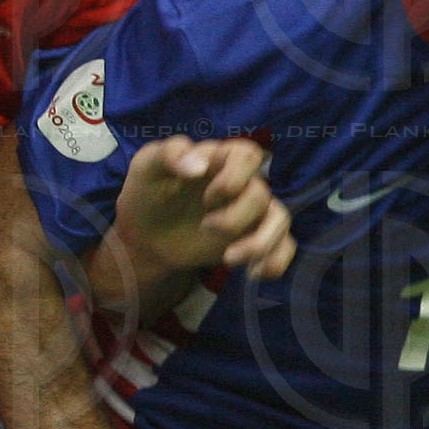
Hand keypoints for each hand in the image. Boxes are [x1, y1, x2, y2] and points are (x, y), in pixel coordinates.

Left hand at [114, 137, 294, 281]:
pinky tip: (252, 274)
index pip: (248, 154)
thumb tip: (198, 166)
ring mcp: (250, 213)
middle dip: (236, 217)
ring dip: (260, 243)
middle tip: (206, 227)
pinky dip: (275, 261)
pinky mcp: (252, 239)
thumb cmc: (148, 192)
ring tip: (229, 260)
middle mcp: (242, 184)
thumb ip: (169, 154)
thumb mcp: (147, 165)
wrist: (145, 234)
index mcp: (220, 160)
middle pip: (261, 194)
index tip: (208, 197)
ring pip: (279, 220)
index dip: (235, 176)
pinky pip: (284, 246)